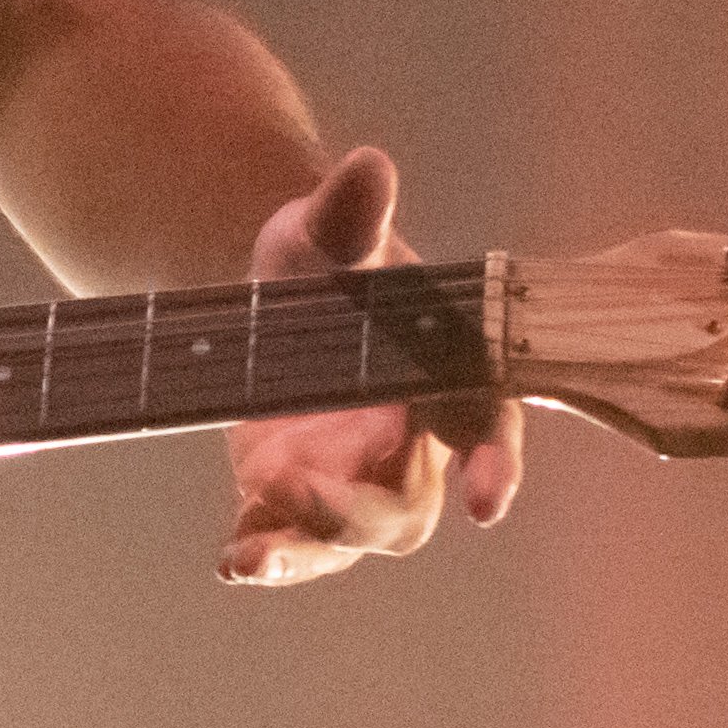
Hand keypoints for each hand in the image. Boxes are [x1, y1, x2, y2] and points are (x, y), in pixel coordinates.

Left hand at [217, 147, 526, 587]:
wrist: (272, 289)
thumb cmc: (329, 256)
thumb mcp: (332, 229)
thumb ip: (351, 214)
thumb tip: (368, 167)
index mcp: (444, 378)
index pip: (486, 424)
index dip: (496, 463)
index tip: (487, 500)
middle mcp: (409, 442)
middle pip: (406, 506)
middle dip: (357, 512)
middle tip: (293, 485)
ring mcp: (351, 476)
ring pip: (348, 540)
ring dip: (305, 552)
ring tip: (249, 557)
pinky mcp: (294, 492)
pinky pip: (289, 540)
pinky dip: (264, 555)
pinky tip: (232, 560)